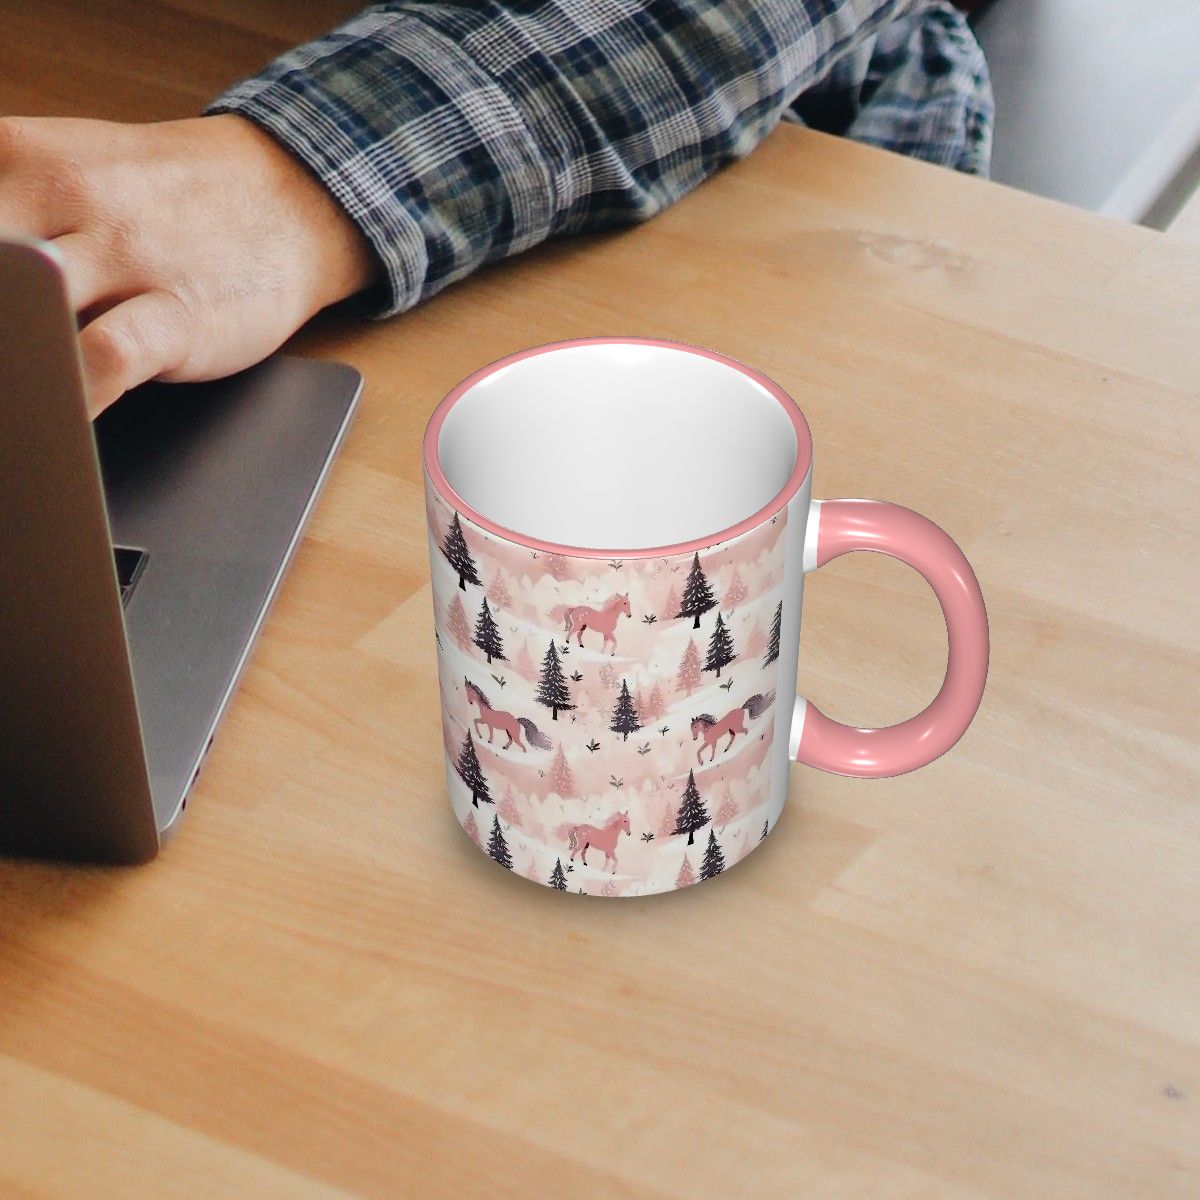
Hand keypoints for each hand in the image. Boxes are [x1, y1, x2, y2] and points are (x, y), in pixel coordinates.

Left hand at [0, 113, 378, 416]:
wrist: (282, 198)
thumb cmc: (162, 201)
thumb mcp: (61, 172)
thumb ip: (2, 214)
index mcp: (17, 157)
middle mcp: (63, 198)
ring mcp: (126, 256)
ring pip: (18, 311)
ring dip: (4, 364)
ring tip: (6, 400)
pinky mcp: (178, 315)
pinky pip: (105, 361)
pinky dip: (65, 397)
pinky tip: (51, 421)